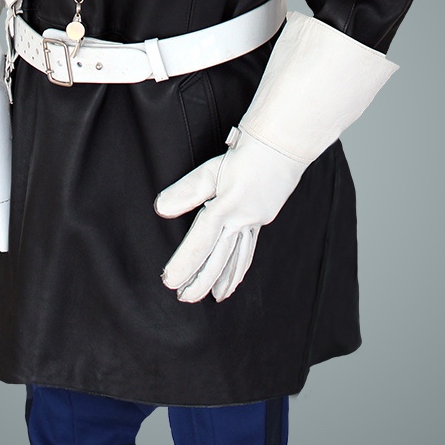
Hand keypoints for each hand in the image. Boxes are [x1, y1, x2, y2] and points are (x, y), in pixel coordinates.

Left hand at [153, 129, 305, 302]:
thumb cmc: (246, 154)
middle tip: (185, 298)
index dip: (184, 264)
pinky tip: (237, 274)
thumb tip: (161, 208)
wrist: (283, 146)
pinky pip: (249, 248)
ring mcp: (254, 221)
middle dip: (202, 281)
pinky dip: (240, 265)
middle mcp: (241, 221)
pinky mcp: (261, 217)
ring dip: (225, 279)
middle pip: (218, 258)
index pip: (200, 243)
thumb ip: (187, 192)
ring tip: (217, 297)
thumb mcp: (211, 171)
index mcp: (226, 210)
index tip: (170, 282)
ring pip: (237, 257)